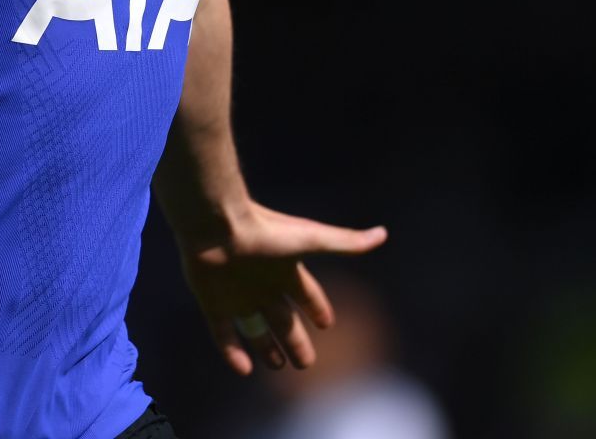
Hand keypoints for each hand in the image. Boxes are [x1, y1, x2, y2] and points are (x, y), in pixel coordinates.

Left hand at [174, 201, 385, 374]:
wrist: (215, 225)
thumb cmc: (264, 232)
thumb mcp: (309, 240)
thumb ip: (344, 243)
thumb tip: (382, 234)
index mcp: (286, 269)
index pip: (307, 295)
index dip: (318, 308)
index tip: (328, 324)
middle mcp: (262, 284)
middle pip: (283, 319)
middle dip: (296, 340)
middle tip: (306, 364)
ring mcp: (237, 295)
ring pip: (254, 328)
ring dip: (266, 347)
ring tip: (279, 366)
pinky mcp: (213, 303)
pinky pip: (223, 334)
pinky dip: (233, 352)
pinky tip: (245, 370)